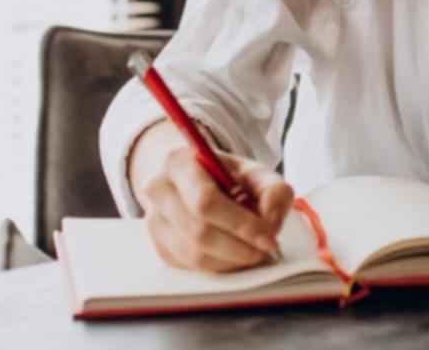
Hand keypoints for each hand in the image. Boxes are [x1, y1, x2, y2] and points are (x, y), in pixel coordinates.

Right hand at [129, 122, 294, 271]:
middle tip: (265, 249)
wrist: (196, 180)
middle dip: (239, 246)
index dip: (241, 224)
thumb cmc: (228, 177)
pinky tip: (235, 254)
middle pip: (198, 231)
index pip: (206, 201)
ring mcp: (154, 221)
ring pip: (194, 254)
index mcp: (179, 162)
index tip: (269, 237)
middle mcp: (159, 191)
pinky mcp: (159, 246)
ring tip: (254, 251)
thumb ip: (274, 191)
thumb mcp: (257, 173)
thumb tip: (271, 221)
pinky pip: (190, 266)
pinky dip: (219, 265)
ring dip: (231, 259)